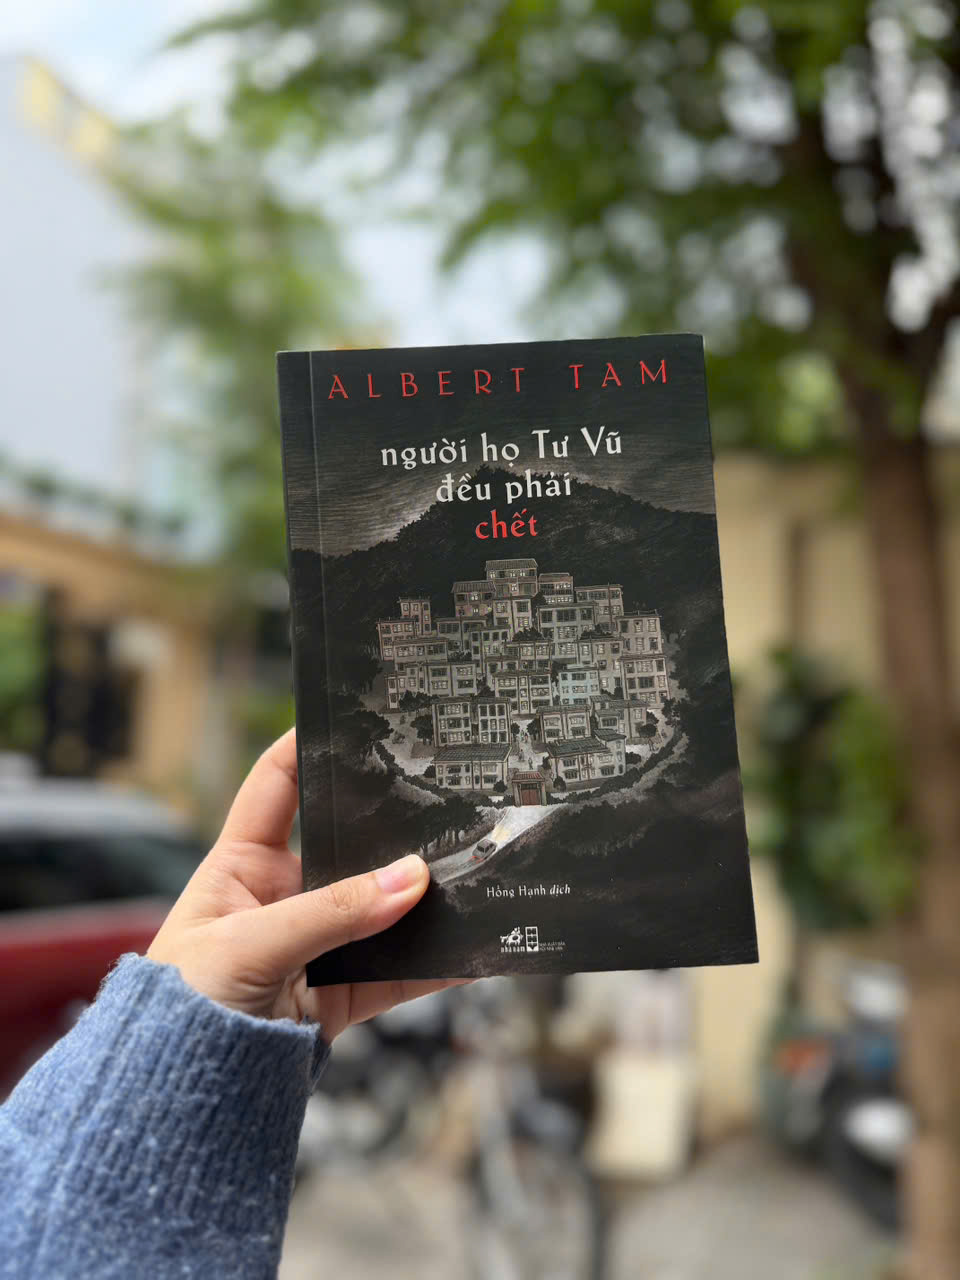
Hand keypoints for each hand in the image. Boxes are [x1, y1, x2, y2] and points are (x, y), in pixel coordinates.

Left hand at [148, 728, 458, 1037]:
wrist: (176, 1105)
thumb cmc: (177, 1012)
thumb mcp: (249, 946)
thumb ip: (332, 914)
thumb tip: (412, 878)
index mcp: (240, 867)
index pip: (276, 786)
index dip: (308, 746)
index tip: (355, 717)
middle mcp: (282, 899)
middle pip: (346, 847)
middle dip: (390, 830)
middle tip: (442, 800)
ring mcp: (314, 947)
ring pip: (381, 910)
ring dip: (423, 900)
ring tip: (474, 875)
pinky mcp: (338, 996)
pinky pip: (397, 972)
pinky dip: (437, 963)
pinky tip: (474, 948)